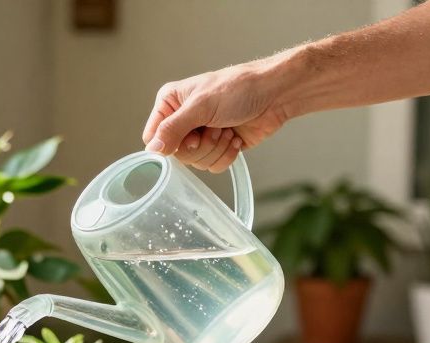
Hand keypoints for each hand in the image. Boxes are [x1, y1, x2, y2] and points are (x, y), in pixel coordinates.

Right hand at [141, 61, 290, 172]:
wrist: (276, 94)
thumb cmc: (239, 88)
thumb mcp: (201, 106)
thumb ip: (173, 128)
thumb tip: (153, 149)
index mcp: (171, 104)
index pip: (154, 137)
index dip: (170, 144)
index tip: (191, 135)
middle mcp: (183, 120)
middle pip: (176, 154)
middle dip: (201, 145)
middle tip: (215, 127)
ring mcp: (201, 135)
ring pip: (196, 163)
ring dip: (217, 148)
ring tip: (228, 128)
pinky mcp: (218, 147)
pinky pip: (213, 166)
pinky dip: (227, 155)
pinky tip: (235, 137)